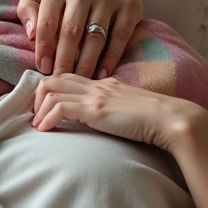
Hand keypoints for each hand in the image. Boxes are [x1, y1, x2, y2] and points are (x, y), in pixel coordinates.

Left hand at [17, 0, 141, 78]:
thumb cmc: (70, 0)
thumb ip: (28, 11)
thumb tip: (31, 33)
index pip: (47, 21)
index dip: (44, 47)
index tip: (44, 68)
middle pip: (71, 31)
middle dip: (64, 60)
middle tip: (61, 80)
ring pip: (95, 37)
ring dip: (86, 63)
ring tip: (80, 81)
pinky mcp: (129, 6)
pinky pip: (119, 37)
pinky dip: (110, 59)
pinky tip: (101, 74)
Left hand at [31, 73, 207, 156]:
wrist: (172, 120)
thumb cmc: (156, 121)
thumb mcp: (128, 111)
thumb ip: (112, 111)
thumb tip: (99, 121)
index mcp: (105, 84)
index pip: (68, 77)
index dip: (50, 89)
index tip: (44, 107)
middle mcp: (97, 84)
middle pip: (54, 78)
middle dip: (38, 96)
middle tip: (36, 115)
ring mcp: (96, 95)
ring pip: (51, 90)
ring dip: (39, 109)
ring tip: (37, 125)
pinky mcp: (95, 109)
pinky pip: (60, 108)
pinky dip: (47, 118)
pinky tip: (44, 130)